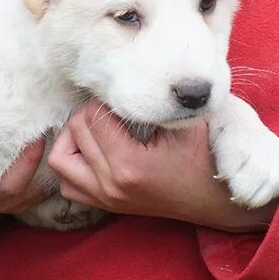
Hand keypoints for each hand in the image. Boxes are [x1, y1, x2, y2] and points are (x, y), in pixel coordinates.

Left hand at [48, 100, 278, 232]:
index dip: (107, 100)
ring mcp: (106, 199)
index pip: (93, 118)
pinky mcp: (106, 206)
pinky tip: (94, 151)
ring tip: (98, 129)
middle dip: (91, 114)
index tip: (127, 98)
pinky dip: (73, 165)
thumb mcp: (190, 123)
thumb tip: (143, 73)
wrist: (218, 201)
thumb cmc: (206, 156)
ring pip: (61, 161)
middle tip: (115, 110)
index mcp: (129, 165)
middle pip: (75, 133)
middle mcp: (111, 185)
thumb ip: (165, 100)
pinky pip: (68, 185)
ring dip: (73, 139)